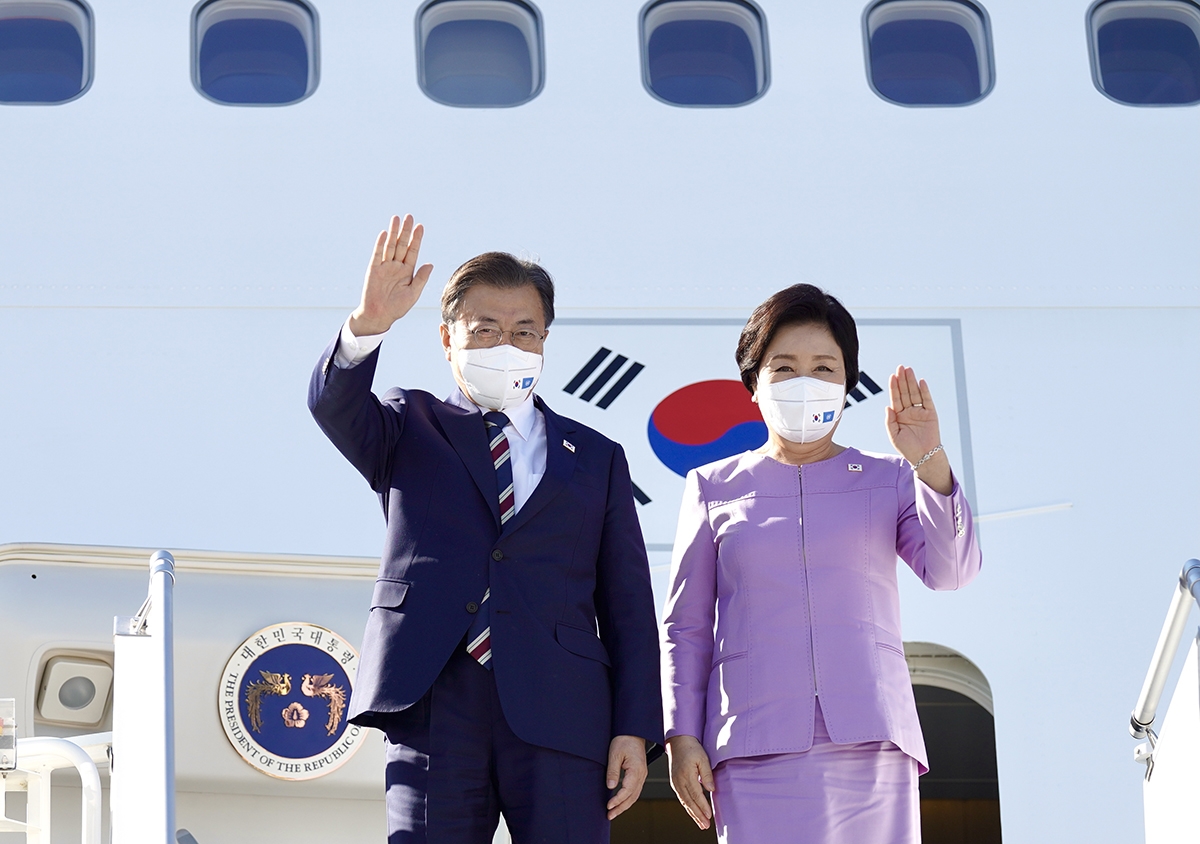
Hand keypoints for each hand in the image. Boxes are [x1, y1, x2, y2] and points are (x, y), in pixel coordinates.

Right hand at [348, 214, 433, 336]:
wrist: (379, 316)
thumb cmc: (397, 307)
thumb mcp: (413, 293)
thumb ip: (421, 278)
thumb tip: (430, 264)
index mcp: (407, 271)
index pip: (413, 251)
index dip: (417, 239)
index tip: (421, 226)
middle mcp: (396, 266)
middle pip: (402, 244)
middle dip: (406, 231)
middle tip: (409, 216)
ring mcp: (384, 266)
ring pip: (390, 246)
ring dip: (394, 232)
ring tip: (396, 218)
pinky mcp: (373, 269)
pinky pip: (377, 254)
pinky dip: (380, 244)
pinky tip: (385, 233)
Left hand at [605, 735, 648, 819]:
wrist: (633, 731)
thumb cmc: (624, 740)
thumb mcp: (614, 754)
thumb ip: (613, 771)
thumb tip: (610, 787)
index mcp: (636, 770)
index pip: (627, 790)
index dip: (617, 800)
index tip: (608, 805)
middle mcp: (642, 774)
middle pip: (632, 796)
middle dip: (621, 808)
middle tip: (609, 815)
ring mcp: (642, 775)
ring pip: (635, 795)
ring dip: (624, 805)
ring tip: (613, 812)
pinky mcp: (640, 774)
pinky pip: (635, 790)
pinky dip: (628, 799)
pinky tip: (621, 802)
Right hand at [665, 735, 713, 829]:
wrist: (678, 741)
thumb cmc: (691, 747)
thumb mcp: (703, 758)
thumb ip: (706, 774)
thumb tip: (711, 789)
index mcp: (686, 775)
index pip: (696, 794)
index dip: (702, 806)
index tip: (709, 815)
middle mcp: (679, 781)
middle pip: (689, 802)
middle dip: (698, 815)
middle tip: (705, 825)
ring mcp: (675, 782)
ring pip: (685, 802)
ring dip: (693, 814)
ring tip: (700, 823)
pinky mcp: (675, 782)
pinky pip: (681, 798)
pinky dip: (687, 807)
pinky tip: (692, 812)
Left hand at [886, 365, 951, 494]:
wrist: (923, 457)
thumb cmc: (908, 448)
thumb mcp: (894, 435)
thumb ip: (890, 420)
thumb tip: (887, 406)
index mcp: (899, 416)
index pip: (896, 398)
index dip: (894, 387)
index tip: (892, 376)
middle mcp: (909, 411)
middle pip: (905, 392)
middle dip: (902, 380)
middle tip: (900, 367)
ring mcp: (920, 412)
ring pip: (915, 394)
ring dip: (912, 382)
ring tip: (909, 370)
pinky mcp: (931, 414)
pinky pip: (927, 401)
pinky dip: (924, 391)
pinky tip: (921, 382)